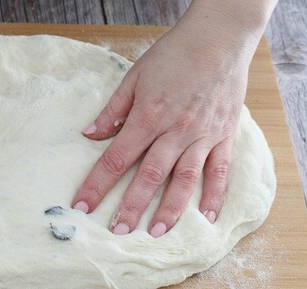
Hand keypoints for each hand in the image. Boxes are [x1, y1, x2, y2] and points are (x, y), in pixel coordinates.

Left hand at [72, 8, 263, 236]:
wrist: (220, 37)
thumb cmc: (175, 54)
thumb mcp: (135, 76)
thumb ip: (114, 109)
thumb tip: (90, 134)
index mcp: (148, 117)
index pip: (116, 158)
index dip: (97, 184)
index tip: (82, 205)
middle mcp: (175, 132)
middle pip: (149, 176)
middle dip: (131, 206)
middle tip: (117, 232)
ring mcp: (201, 136)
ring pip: (184, 180)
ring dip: (170, 210)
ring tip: (155, 232)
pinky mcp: (223, 136)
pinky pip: (219, 171)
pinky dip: (215, 196)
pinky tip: (207, 218)